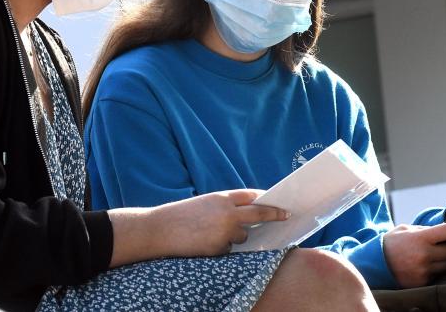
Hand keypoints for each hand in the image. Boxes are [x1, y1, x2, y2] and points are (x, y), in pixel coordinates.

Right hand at [151, 189, 290, 256]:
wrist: (159, 229)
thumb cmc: (179, 215)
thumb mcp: (204, 203)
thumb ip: (224, 206)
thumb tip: (245, 215)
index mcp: (222, 198)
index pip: (252, 196)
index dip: (265, 200)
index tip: (276, 203)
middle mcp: (227, 212)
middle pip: (259, 214)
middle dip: (274, 215)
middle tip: (285, 216)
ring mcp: (225, 231)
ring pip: (242, 236)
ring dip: (234, 236)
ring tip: (210, 233)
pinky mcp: (219, 248)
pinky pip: (228, 249)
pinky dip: (220, 247)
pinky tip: (204, 243)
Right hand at [383, 222, 445, 287]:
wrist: (375, 264)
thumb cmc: (392, 243)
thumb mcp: (405, 229)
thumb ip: (425, 229)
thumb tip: (444, 231)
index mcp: (421, 238)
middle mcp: (425, 254)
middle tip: (443, 244)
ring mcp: (424, 270)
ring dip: (443, 260)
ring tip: (431, 256)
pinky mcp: (423, 282)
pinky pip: (438, 275)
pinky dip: (434, 270)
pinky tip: (424, 266)